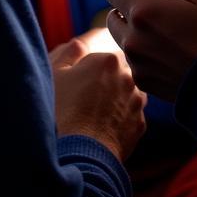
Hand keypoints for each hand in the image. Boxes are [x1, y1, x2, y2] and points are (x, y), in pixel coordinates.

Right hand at [50, 34, 146, 161]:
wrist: (79, 154)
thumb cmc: (62, 111)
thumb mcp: (56, 75)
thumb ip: (70, 52)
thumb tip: (81, 42)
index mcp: (108, 59)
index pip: (107, 53)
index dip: (94, 66)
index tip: (84, 78)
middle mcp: (128, 77)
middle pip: (120, 72)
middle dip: (108, 80)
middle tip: (88, 96)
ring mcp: (137, 101)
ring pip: (128, 92)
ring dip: (118, 98)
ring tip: (96, 113)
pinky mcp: (140, 124)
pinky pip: (131, 115)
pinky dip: (121, 119)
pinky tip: (104, 127)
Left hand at [89, 0, 196, 101]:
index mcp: (142, 11)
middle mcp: (132, 38)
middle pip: (113, 16)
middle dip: (130, 10)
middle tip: (160, 13)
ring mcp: (137, 63)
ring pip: (124, 39)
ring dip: (138, 33)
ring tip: (170, 36)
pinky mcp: (144, 82)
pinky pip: (136, 61)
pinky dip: (147, 55)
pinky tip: (173, 55)